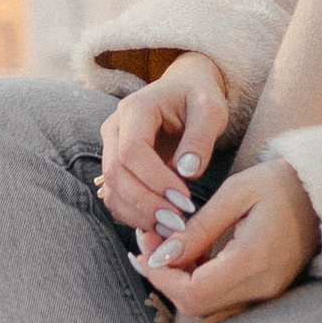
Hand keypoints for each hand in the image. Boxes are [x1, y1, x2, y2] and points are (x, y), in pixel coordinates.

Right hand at [97, 52, 229, 241]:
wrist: (183, 92)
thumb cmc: (198, 98)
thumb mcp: (210, 109)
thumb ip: (201, 136)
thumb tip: (188, 172)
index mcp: (135, 109)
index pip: (132, 150)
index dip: (155, 179)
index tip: (184, 199)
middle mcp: (114, 128)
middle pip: (117, 173)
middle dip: (146, 203)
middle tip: (178, 223)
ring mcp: (111, 149)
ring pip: (112, 190)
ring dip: (139, 214)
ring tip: (172, 229)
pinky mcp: (117, 168)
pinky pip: (116, 198)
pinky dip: (135, 215)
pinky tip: (161, 225)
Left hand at [134, 160, 320, 319]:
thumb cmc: (281, 184)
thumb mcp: (235, 194)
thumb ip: (197, 228)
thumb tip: (160, 256)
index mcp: (252, 261)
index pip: (192, 293)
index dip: (161, 276)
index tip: (145, 246)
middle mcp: (260, 286)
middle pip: (196, 305)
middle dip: (165, 277)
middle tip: (148, 241)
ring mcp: (265, 291)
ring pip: (205, 303)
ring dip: (178, 278)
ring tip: (164, 241)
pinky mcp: (264, 288)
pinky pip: (220, 295)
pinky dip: (196, 278)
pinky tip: (188, 251)